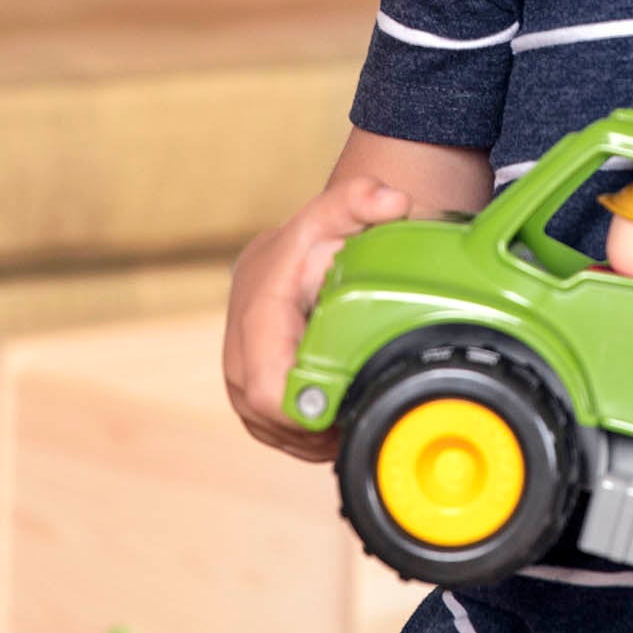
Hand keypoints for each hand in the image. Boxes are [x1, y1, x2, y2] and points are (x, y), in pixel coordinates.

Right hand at [222, 177, 411, 461]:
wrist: (297, 247)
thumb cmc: (321, 233)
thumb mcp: (341, 210)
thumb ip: (363, 199)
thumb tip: (394, 202)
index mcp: (259, 309)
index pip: (263, 386)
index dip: (300, 412)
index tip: (341, 413)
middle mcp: (240, 343)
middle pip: (262, 412)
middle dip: (309, 427)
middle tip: (359, 421)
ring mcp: (239, 365)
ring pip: (263, 423)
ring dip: (305, 434)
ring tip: (349, 425)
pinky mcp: (246, 381)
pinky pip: (265, 423)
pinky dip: (298, 431)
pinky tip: (331, 426)